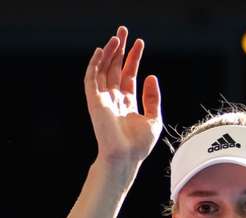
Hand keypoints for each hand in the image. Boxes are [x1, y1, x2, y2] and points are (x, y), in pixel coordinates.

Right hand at [84, 25, 162, 165]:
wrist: (125, 157)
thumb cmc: (139, 145)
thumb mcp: (153, 119)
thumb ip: (153, 98)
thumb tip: (151, 76)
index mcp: (126, 103)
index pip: (128, 75)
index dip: (133, 58)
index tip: (139, 43)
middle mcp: (113, 99)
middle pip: (115, 68)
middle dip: (119, 49)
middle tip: (124, 30)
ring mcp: (103, 99)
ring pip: (103, 70)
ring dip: (109, 52)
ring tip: (117, 36)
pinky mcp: (94, 101)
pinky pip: (91, 78)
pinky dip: (94, 64)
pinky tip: (101, 51)